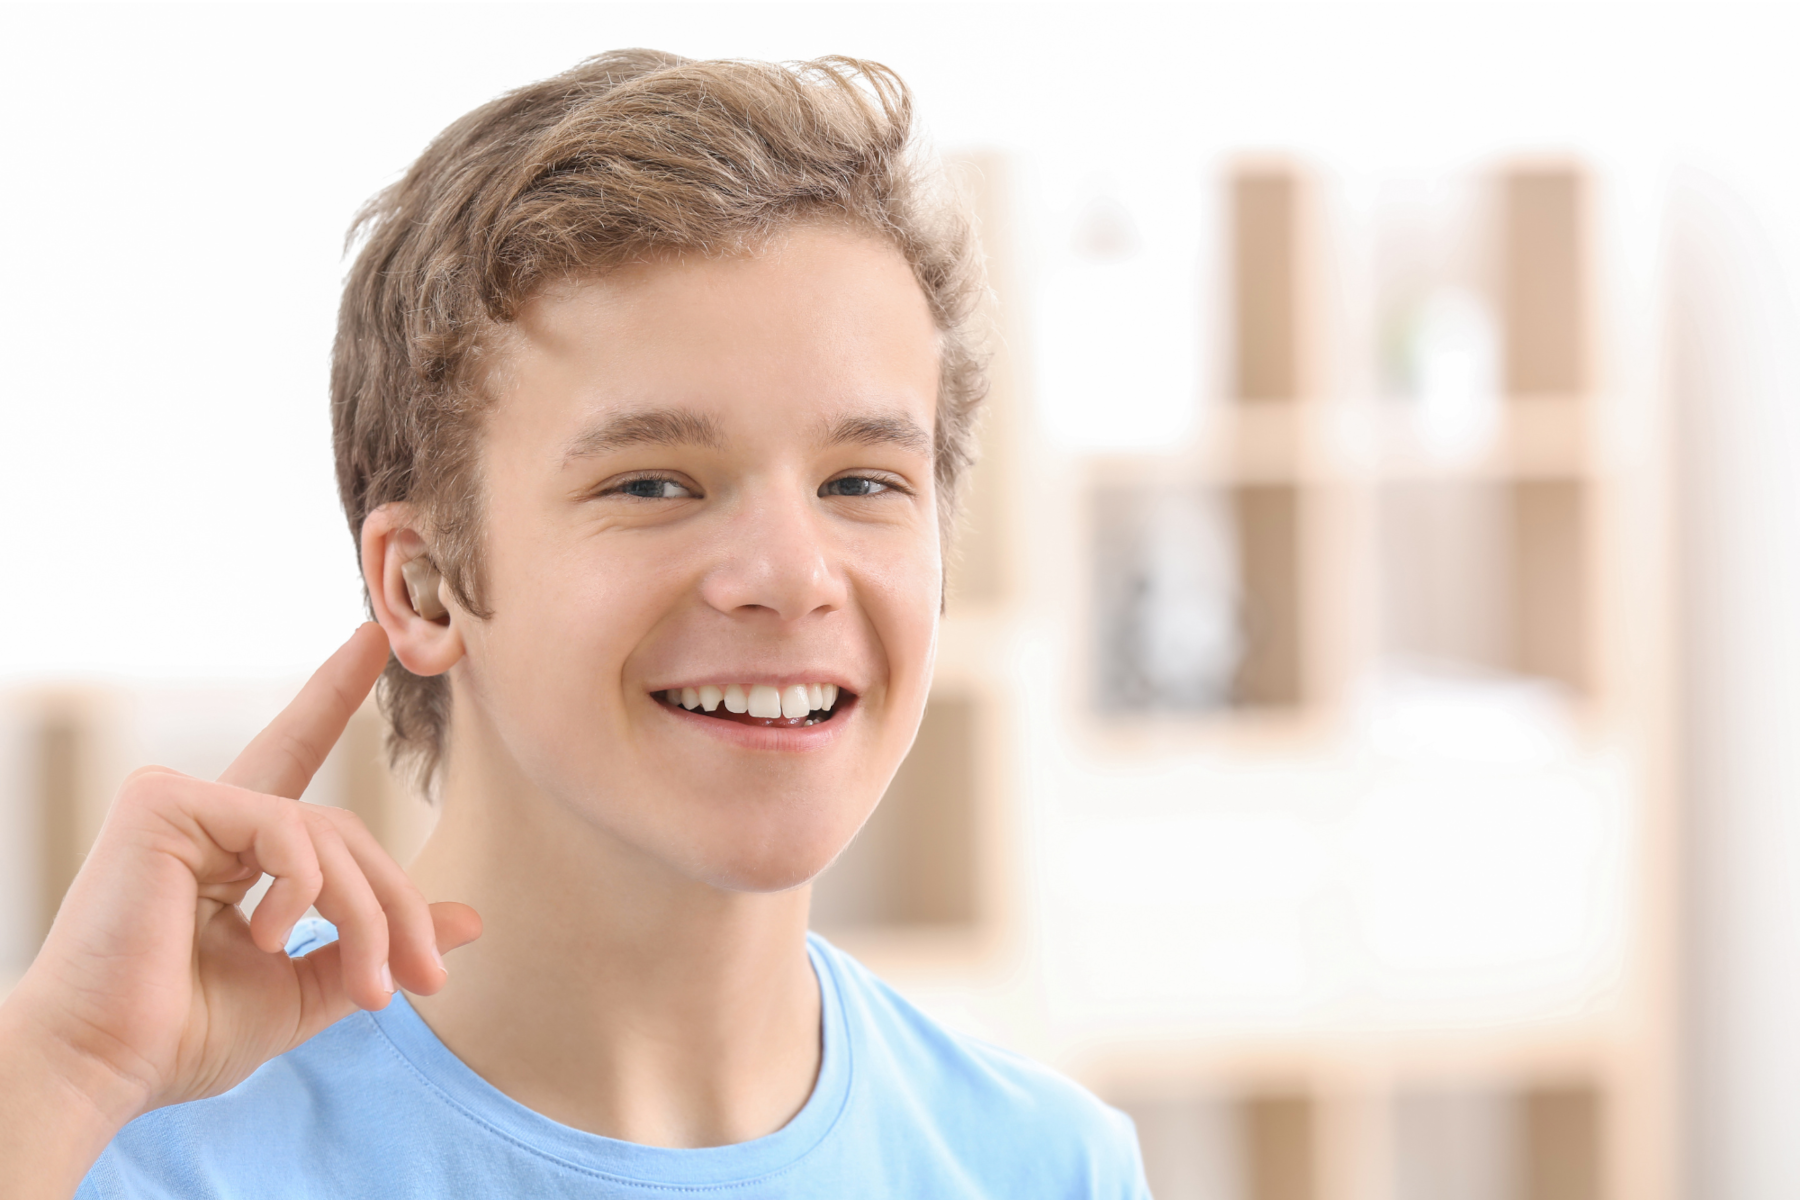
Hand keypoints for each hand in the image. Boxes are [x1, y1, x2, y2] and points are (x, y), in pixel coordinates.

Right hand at [0, 624, 479, 1195]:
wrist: (98, 1067)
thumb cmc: (180, 1035)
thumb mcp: (301, 989)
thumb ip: (373, 945)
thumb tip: (469, 921)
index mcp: (228, 847)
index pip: (293, 757)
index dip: (332, 696)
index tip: (373, 640)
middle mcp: (205, 813)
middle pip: (343, 832)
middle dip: (396, 907)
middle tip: (426, 979)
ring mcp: (180, 800)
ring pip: (327, 835)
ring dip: (367, 917)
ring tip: (369, 988)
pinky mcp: (163, 803)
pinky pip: (285, 829)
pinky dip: (302, 891)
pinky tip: (263, 938)